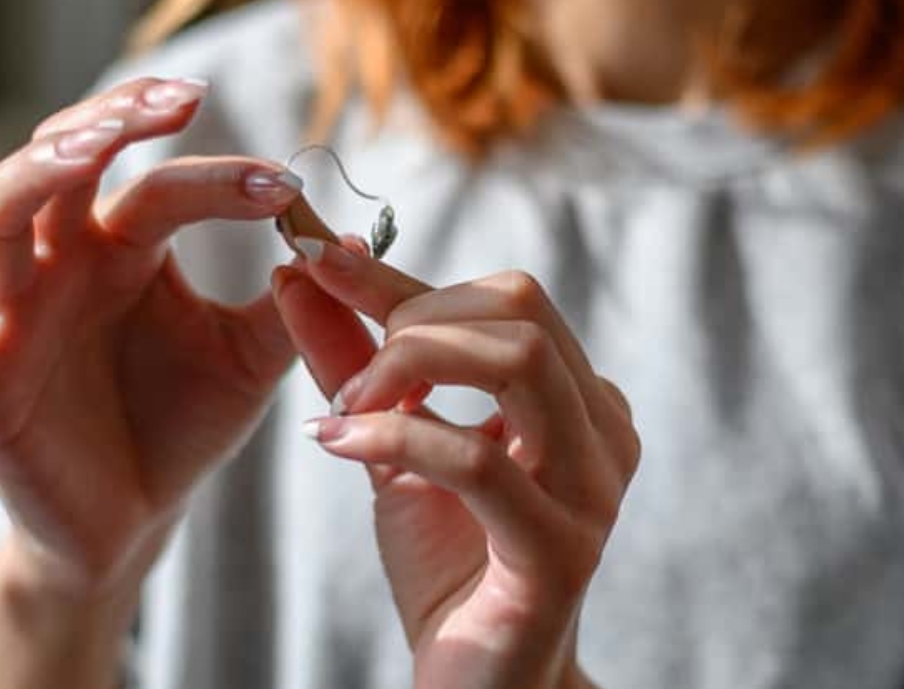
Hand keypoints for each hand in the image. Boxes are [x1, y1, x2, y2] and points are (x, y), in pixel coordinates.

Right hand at [0, 77, 306, 595]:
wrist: (135, 517)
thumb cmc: (183, 423)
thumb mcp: (250, 360)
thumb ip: (290, 305)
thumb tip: (343, 241)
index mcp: (123, 252)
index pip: (158, 186)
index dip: (218, 176)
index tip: (284, 182)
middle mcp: (61, 266)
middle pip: (63, 164)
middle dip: (113, 122)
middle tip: (180, 99)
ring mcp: (13, 318)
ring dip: (36, 174)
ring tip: (92, 148)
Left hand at [273, 239, 638, 688]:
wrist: (477, 678)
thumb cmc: (447, 561)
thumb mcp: (393, 444)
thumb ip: (354, 362)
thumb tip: (299, 276)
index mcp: (579, 398)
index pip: (504, 296)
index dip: (402, 274)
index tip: (316, 257)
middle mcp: (604, 432)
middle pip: (521, 307)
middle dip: (413, 318)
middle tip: (351, 378)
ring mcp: (592, 491)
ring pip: (518, 361)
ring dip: (408, 367)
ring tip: (348, 410)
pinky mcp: (559, 552)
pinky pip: (479, 461)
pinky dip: (397, 437)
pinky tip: (340, 444)